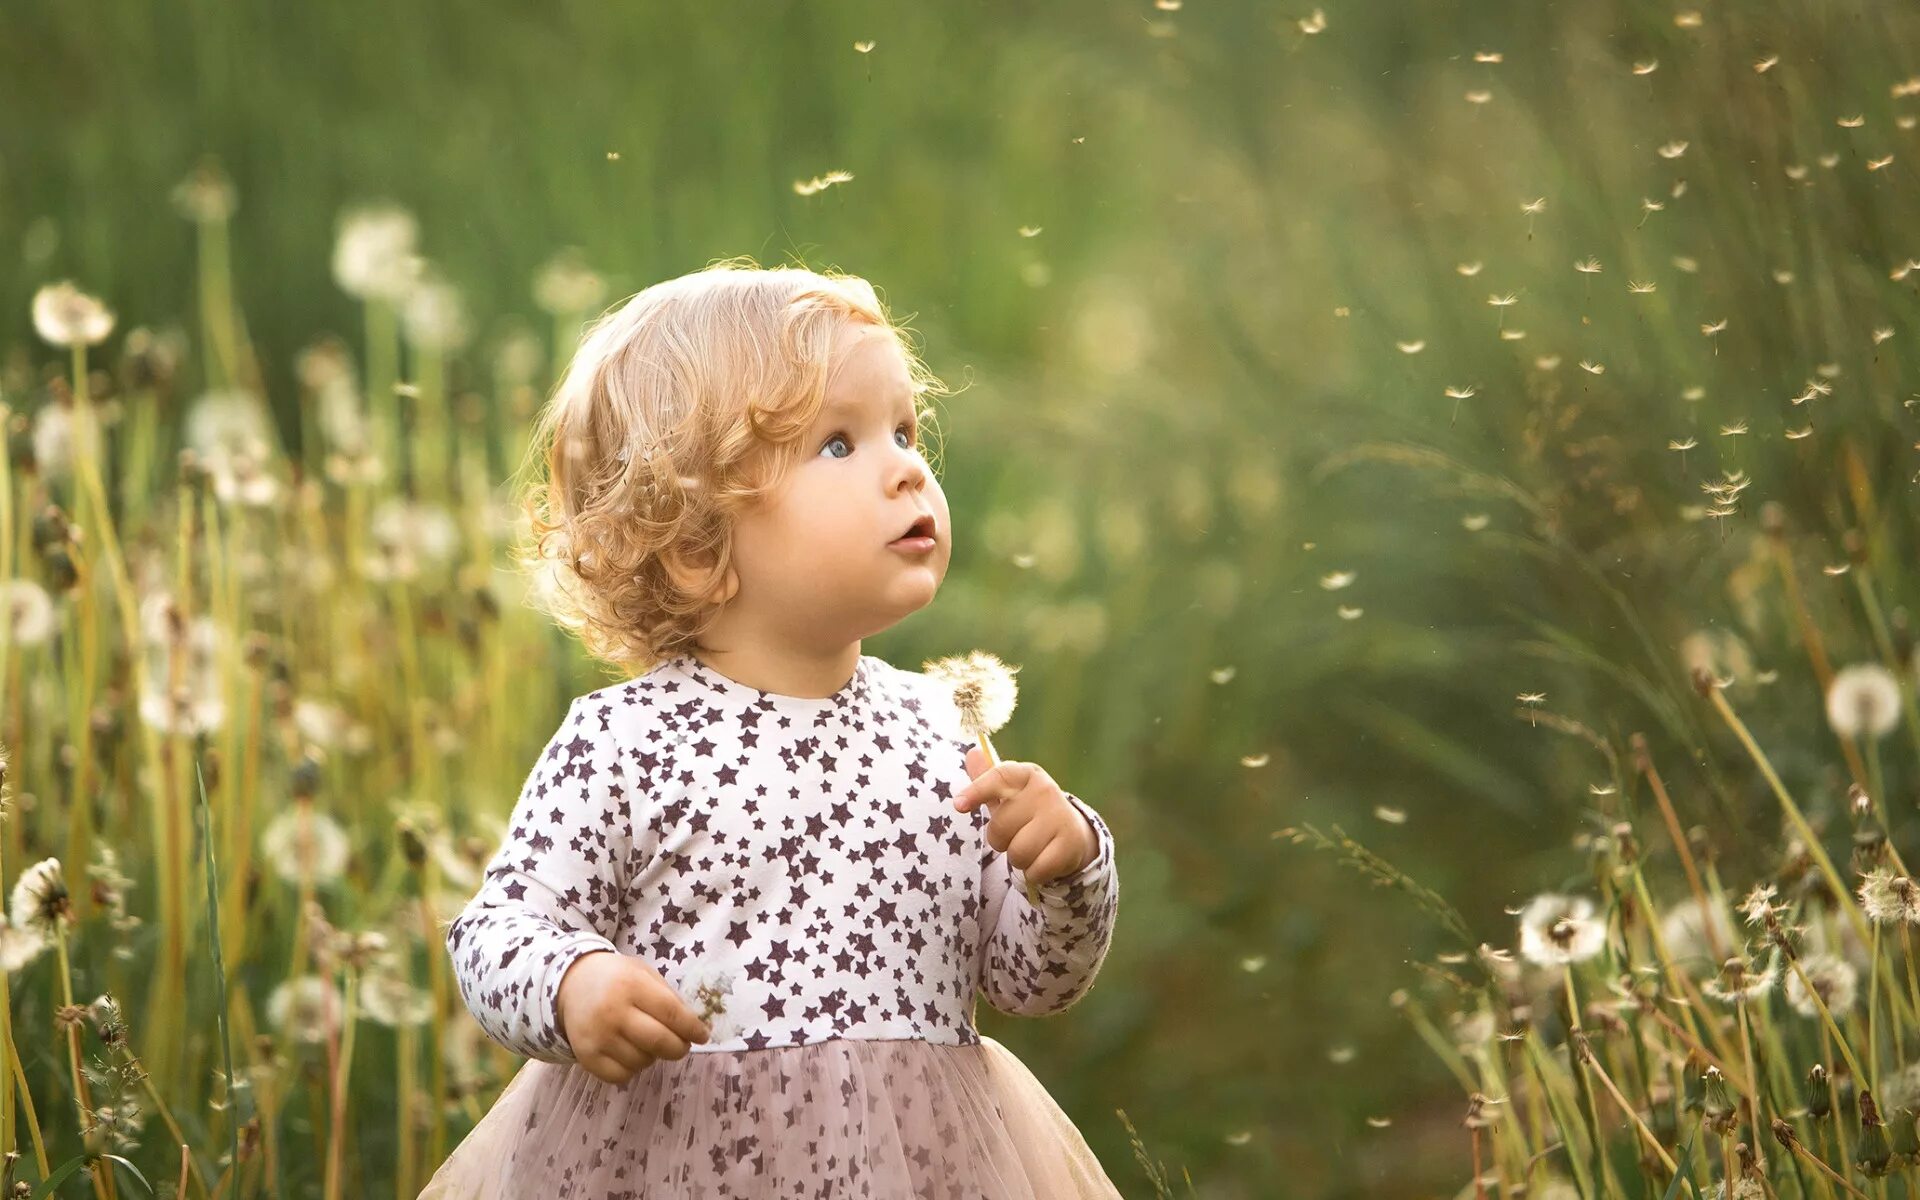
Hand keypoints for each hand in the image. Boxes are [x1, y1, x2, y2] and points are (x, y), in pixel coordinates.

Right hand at [556, 950, 711, 1084]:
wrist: (571, 983)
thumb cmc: (616, 978)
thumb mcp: (643, 973)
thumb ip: (668, 997)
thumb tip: (694, 1027)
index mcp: (631, 985)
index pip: (672, 1013)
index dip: (692, 1028)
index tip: (703, 1036)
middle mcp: (613, 1012)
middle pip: (659, 1042)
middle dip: (679, 1048)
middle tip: (682, 1046)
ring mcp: (597, 1037)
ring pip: (642, 1062)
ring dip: (654, 1056)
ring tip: (647, 1042)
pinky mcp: (586, 1056)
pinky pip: (621, 1076)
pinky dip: (632, 1069)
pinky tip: (630, 1053)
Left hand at [954, 748, 1098, 890]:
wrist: (1071, 832)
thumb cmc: (1029, 811)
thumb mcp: (1009, 793)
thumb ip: (986, 777)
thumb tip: (972, 752)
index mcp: (1027, 775)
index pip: (998, 777)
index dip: (976, 791)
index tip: (958, 805)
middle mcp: (1045, 791)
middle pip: (1000, 827)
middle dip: (1001, 840)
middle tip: (1016, 835)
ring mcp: (1060, 817)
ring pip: (1018, 853)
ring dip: (1018, 859)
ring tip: (1030, 848)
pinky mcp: (1070, 845)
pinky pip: (1035, 871)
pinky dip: (1034, 874)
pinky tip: (1043, 860)